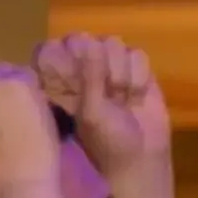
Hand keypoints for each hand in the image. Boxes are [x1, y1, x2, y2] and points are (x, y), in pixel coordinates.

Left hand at [34, 33, 168, 178]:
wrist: (141, 158)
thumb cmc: (107, 140)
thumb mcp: (91, 112)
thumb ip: (89, 77)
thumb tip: (91, 40)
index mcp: (61, 79)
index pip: (56, 48)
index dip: (67, 56)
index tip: (78, 78)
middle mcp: (84, 66)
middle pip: (88, 39)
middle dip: (100, 67)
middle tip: (107, 95)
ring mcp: (111, 65)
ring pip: (114, 43)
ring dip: (121, 73)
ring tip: (123, 98)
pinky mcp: (137, 69)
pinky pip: (138, 55)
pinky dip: (139, 76)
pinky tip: (138, 95)